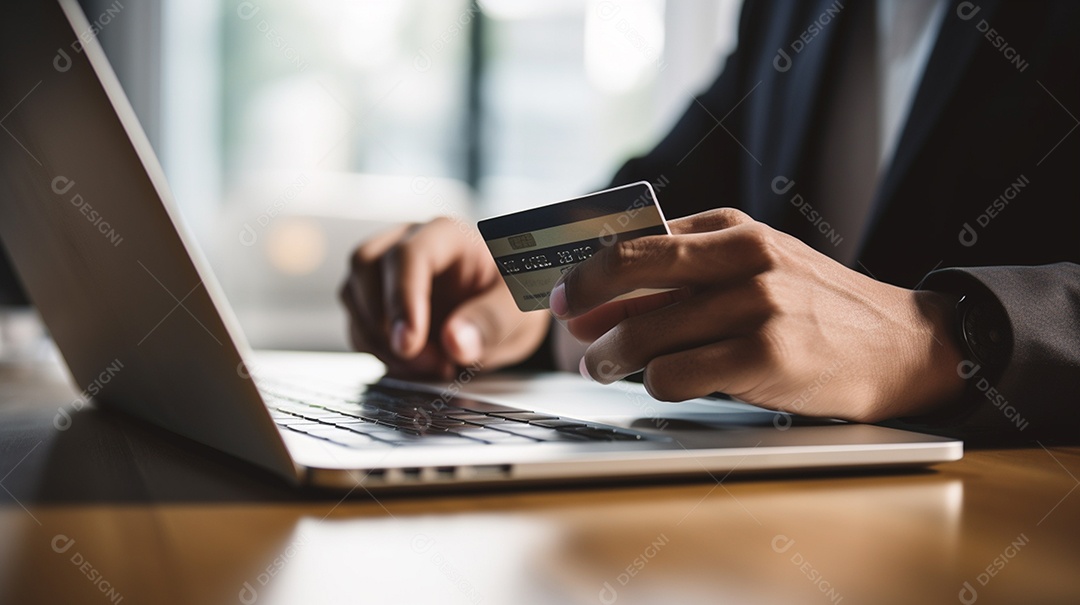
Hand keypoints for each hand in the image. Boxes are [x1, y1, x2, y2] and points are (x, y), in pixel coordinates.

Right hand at [340, 217, 549, 378]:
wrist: (504, 311)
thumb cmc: (513, 295)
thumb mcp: (519, 308)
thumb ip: (493, 321)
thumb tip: (455, 343)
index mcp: (446, 235)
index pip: (408, 254)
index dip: (403, 299)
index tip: (410, 344)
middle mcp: (409, 243)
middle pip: (365, 265)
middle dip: (386, 323)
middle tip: (427, 362)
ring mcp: (386, 270)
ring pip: (352, 295)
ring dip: (380, 341)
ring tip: (429, 367)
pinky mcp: (374, 300)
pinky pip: (356, 324)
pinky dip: (378, 352)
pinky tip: (415, 366)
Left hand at [550, 208, 965, 422]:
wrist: (902, 344)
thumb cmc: (816, 307)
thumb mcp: (758, 267)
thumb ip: (688, 275)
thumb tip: (602, 300)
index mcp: (734, 228)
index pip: (638, 237)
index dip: (587, 269)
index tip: (561, 293)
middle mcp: (745, 257)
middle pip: (631, 268)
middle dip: (583, 299)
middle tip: (567, 325)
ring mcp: (758, 305)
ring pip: (647, 329)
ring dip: (610, 354)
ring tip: (601, 366)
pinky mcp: (768, 357)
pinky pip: (677, 375)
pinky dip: (657, 384)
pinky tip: (665, 384)